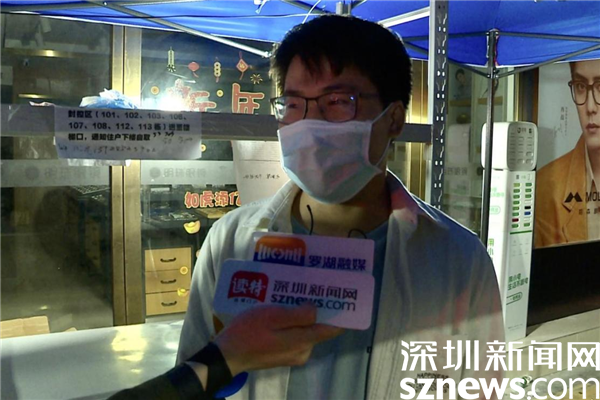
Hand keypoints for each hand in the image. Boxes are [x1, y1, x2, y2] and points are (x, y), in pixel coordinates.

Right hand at [213, 304, 343, 375]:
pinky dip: (293, 322)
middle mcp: (302, 351)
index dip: (341, 314)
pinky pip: (294, 335)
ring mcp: (292, 355)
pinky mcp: (281, 354)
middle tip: (317, 286)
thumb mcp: (273, 316)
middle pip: (318, 328)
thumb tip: (316, 310)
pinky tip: (284, 308)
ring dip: (303, 314)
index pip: (331, 329)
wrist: (226, 355)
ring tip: (298, 293)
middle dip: (319, 309)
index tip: (346, 297)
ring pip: (305, 331)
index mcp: (303, 342)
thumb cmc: (248, 332)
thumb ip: (298, 315)